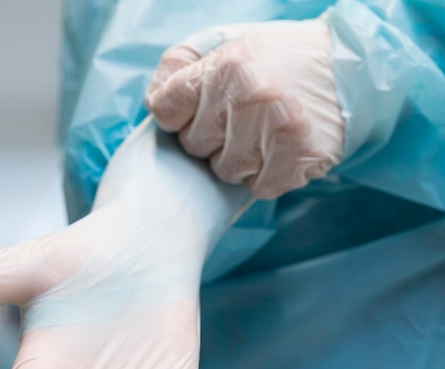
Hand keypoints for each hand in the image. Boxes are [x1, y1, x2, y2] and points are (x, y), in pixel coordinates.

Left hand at [145, 18, 344, 198]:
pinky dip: (265, 175)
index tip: (200, 107)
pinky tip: (280, 150)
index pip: (165, 110)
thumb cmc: (278, 59)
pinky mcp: (300, 159)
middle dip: (212, 136)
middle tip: (241, 116)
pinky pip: (257, 188)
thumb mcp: (227, 42)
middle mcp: (249, 97)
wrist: (352, 69)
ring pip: (225, 171)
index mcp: (226, 65)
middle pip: (194, 145)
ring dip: (239, 158)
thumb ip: (180, 65)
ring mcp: (277, 130)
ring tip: (264, 131)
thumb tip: (154, 102)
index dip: (179, 113)